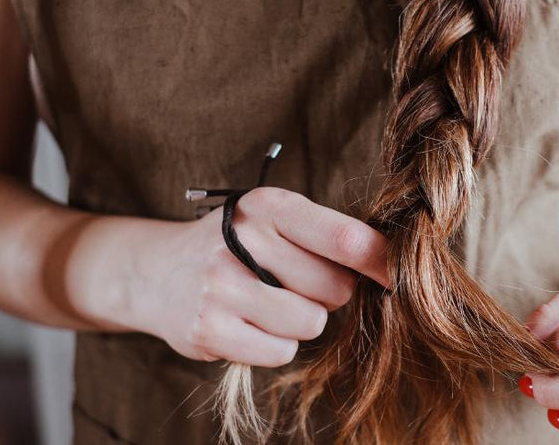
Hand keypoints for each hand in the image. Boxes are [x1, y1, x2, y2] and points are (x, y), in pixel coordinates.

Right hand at [126, 187, 388, 367]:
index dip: (382, 261)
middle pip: (334, 287)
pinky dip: (275, 345)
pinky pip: (281, 352)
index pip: (344, 237)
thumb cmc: (238, 245)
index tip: (403, 274)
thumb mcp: (276, 221)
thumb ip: (331, 237)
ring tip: (268, 301)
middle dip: (327, 292)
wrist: (156, 271)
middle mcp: (244, 241)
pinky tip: (249, 323)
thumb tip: (399, 268)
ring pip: (310, 323)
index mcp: (269, 206)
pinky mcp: (208, 329)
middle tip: (292, 282)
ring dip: (301, 320)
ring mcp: (222, 286)